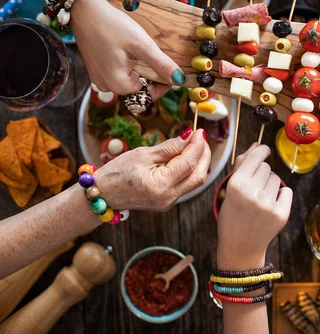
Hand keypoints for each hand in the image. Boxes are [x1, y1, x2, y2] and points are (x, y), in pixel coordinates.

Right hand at [70, 0, 184, 98]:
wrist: (84, 10)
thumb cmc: (111, 25)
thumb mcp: (141, 44)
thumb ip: (161, 64)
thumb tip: (179, 79)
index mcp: (118, 85)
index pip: (149, 93)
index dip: (163, 83)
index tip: (172, 69)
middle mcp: (106, 87)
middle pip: (139, 87)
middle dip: (150, 74)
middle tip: (154, 53)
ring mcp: (99, 78)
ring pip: (129, 79)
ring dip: (139, 68)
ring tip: (139, 50)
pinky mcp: (96, 69)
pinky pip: (118, 72)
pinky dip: (127, 64)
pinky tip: (127, 49)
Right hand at [94, 128, 210, 211]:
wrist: (102, 195)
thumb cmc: (116, 173)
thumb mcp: (142, 155)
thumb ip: (169, 147)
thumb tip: (189, 136)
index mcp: (160, 185)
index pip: (188, 163)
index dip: (197, 146)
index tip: (199, 131)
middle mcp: (168, 198)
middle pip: (198, 176)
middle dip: (204, 155)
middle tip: (201, 137)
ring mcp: (169, 202)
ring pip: (195, 182)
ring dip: (199, 162)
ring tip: (196, 145)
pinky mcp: (168, 202)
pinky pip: (186, 185)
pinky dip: (190, 170)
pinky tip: (187, 157)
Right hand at [217, 145, 292, 268]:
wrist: (240, 247)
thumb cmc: (233, 215)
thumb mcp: (230, 190)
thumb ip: (242, 165)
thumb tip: (257, 144)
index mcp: (236, 184)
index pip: (256, 156)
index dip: (262, 151)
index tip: (265, 151)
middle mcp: (252, 192)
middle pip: (267, 167)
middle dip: (262, 174)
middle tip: (255, 189)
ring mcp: (268, 204)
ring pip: (277, 179)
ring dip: (271, 185)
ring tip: (260, 200)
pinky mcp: (281, 213)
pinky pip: (287, 191)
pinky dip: (281, 196)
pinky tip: (270, 206)